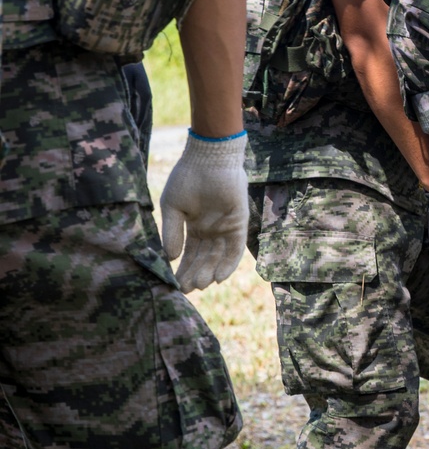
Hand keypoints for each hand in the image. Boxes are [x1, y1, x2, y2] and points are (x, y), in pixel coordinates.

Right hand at [160, 132, 248, 291]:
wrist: (208, 158)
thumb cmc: (187, 178)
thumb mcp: (173, 208)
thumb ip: (172, 233)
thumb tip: (169, 258)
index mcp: (194, 227)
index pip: (189, 255)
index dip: (183, 270)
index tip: (175, 286)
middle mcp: (211, 230)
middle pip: (203, 259)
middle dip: (195, 275)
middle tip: (186, 290)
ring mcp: (226, 227)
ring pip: (218, 256)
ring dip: (209, 272)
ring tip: (200, 285)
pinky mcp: (239, 223)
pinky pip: (235, 248)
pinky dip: (228, 263)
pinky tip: (219, 277)